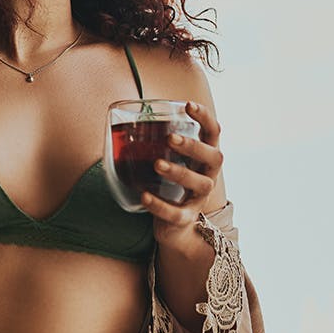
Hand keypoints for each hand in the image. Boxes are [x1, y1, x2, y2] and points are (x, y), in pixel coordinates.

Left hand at [142, 100, 223, 246]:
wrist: (175, 227)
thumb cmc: (170, 186)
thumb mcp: (168, 161)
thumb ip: (154, 143)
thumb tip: (118, 119)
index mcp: (203, 158)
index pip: (213, 132)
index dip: (205, 117)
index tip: (188, 105)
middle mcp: (208, 176)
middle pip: (215, 157)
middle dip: (194, 146)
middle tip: (170, 138)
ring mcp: (199, 198)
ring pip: (200, 184)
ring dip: (179, 172)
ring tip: (157, 164)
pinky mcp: (186, 218)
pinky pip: (178, 213)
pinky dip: (161, 205)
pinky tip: (145, 196)